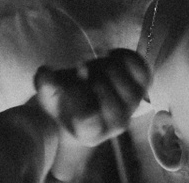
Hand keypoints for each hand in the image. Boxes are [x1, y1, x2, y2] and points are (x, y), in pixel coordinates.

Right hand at [34, 49, 149, 148]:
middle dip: (90, 73)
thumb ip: (45, 87)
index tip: (75, 73)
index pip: (87, 115)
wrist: (90, 102)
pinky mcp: (143, 87)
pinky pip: (139, 66)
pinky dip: (123, 56)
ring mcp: (132, 104)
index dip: (78, 91)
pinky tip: (110, 57)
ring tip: (96, 66)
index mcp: (90, 132)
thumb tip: (45, 73)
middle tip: (83, 69)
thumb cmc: (66, 102)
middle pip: (104, 89)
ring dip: (104, 64)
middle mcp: (116, 124)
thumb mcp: (49, 97)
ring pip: (120, 76)